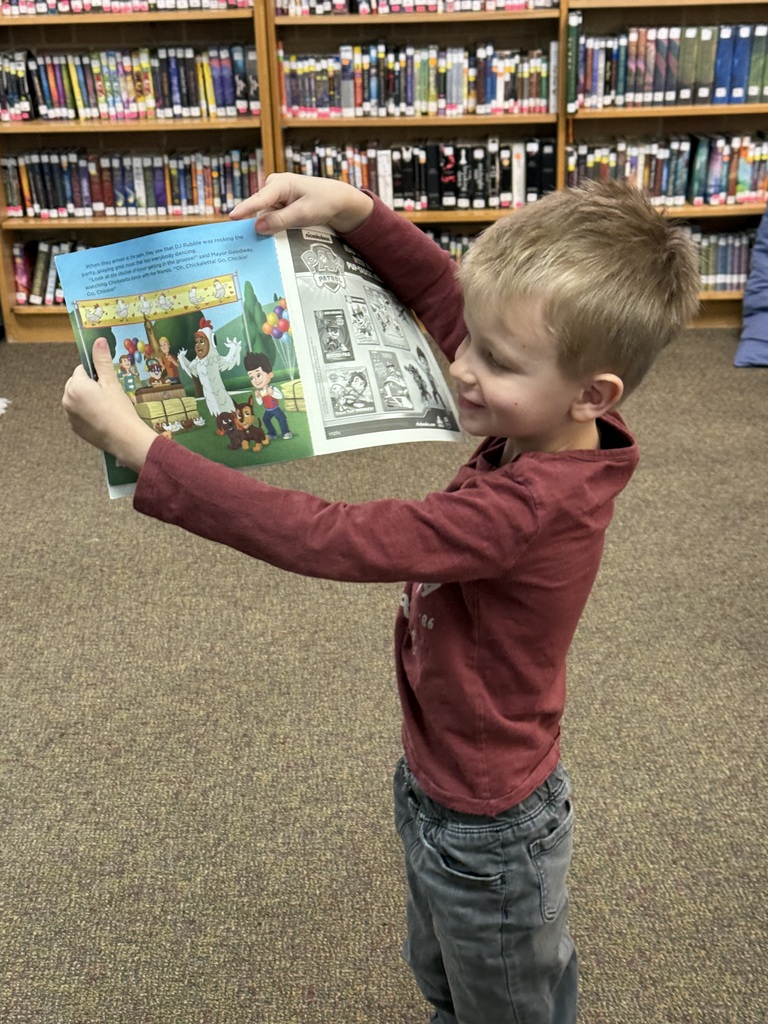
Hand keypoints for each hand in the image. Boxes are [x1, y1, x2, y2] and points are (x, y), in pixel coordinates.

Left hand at [62, 336, 157, 472]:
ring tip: (107, 407)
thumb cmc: (119, 409)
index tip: (108, 382)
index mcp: (75, 386)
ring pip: (77, 399)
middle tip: (109, 395)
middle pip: (76, 384)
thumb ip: (102, 361)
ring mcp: (69, 415)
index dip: (96, 374)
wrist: (124, 439)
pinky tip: (103, 418)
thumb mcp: (112, 382)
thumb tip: (98, 340)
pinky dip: (88, 413)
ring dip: (88, 399)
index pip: (81, 369)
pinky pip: (79, 414)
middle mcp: (67, 400)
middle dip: (90, 386)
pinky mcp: (75, 428)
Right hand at [229, 172, 373, 235]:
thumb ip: (280, 220)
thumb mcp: (304, 213)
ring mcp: (275, 197)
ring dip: (268, 229)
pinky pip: (270, 219)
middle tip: (248, 243)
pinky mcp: (279, 207)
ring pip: (265, 217)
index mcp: (280, 183)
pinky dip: (273, 229)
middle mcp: (274, 188)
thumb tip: (257, 227)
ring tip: (270, 242)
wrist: (339, 201)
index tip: (231, 217)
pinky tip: (275, 238)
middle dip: (258, 224)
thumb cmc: (324, 202)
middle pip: (259, 210)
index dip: (245, 209)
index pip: (259, 199)